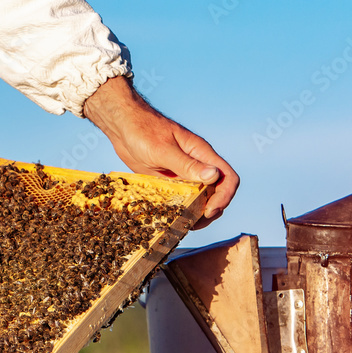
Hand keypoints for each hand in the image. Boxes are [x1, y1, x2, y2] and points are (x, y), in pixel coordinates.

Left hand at [83, 75, 239, 226]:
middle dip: (212, 209)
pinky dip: (182, 210)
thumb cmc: (143, 131)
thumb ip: (187, 164)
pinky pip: (183, 198)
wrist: (124, 127)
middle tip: (195, 223)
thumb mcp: (163, 150)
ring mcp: (184, 174)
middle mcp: (197, 165)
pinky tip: (174, 219)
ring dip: (198, 212)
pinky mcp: (171, 181)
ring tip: (186, 224)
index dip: (224, 196)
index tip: (209, 210)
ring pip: (201, 198)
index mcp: (202, 154)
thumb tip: (214, 176)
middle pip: (217, 192)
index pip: (227, 177)